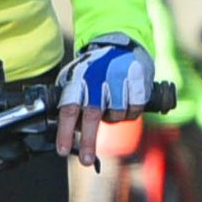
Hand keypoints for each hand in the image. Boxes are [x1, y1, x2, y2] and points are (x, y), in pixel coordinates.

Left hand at [56, 34, 157, 165]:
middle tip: (86, 160)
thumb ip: (71, 101)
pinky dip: (130, 113)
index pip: (69, 109)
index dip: (65, 132)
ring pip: (116, 116)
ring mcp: (119, 80)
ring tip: (110, 106)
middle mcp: (98, 80)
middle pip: (92, 116)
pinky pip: (134, 111)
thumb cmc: (93, 67)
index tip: (63, 150)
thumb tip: (70, 131)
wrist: (119, 41)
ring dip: (112, 118)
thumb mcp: (76, 77)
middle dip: (89, 142)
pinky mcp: (138, 81)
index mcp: (79, 80)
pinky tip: (125, 102)